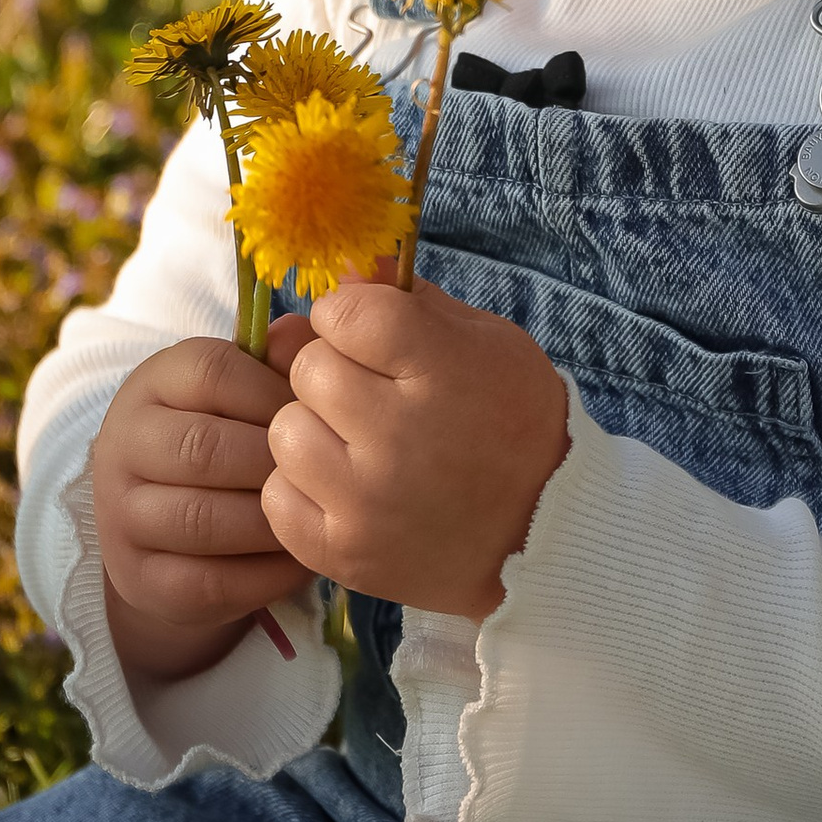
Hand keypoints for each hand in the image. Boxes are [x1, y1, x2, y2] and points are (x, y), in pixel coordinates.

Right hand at [91, 331, 309, 686]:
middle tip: (326, 474)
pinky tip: (298, 559)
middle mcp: (122, 444)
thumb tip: (302, 338)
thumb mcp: (247, 391)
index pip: (212, 373)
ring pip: (202, 519)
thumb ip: (280, 361)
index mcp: (153, 382)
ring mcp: (121, 515)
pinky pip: (207, 582)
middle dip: (275, 464)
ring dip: (272, 522)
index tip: (319, 415)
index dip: (275, 395)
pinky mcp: (137, 580)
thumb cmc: (230, 435)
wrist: (171, 523)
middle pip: (205, 449)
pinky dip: (264, 575)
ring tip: (316, 517)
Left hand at [264, 276, 570, 625]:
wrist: (544, 534)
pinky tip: (344, 488)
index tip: (370, 335)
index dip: (351, 317)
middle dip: (333, 371)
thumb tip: (341, 269)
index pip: (346, 313)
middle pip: (309, 369)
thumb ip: (409, 302)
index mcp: (444, 370)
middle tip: (371, 395)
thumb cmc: (514, 424)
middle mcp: (401, 436)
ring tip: (356, 445)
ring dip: (314, 430)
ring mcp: (368, 500)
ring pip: (285, 431)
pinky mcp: (345, 552)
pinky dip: (302, 489)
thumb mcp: (485, 343)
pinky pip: (277, 497)